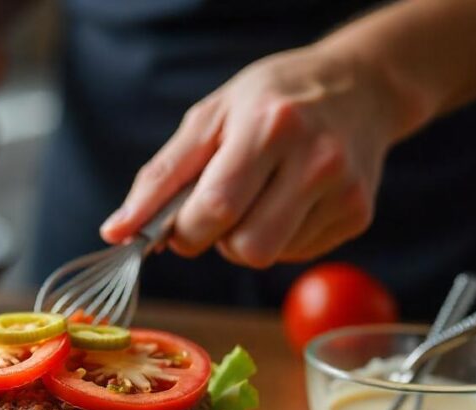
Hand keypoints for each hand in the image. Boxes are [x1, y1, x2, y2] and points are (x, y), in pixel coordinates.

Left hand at [101, 46, 402, 267]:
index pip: (216, 209)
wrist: (359, 86)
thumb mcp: (208, 120)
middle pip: (248, 248)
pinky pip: (295, 255)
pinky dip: (278, 237)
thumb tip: (116, 232)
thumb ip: (158, 179)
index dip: (187, 230)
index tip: (180, 222)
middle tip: (219, 209)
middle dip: (218, 240)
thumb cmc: (269, 100)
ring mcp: (344, 191)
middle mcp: (317, 160)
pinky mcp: (359, 215)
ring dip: (247, 239)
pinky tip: (288, 200)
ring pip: (270, 257)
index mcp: (271, 128)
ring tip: (258, 196)